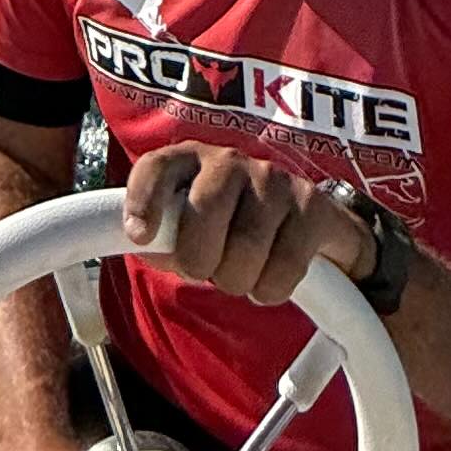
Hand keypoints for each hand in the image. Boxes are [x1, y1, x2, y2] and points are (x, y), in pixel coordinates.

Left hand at [121, 145, 371, 306]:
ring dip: (236, 280)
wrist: (303, 227)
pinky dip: (270, 289)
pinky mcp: (310, 204)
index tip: (139, 237)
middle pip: (205, 210)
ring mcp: (272, 177)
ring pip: (246, 244)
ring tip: (238, 276)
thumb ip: (162, 240)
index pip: (156, 168)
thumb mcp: (187, 230)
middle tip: (204, 272)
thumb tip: (149, 246)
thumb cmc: (228, 229)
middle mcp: (228, 160)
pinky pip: (286, 264)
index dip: (144, 199)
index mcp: (187, 161)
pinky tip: (268, 282)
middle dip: (198, 259)